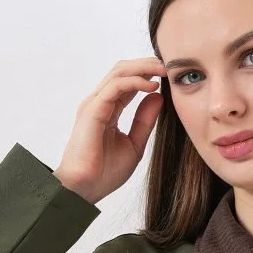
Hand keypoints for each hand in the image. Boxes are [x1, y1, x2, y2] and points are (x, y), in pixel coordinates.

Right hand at [52, 56, 167, 203]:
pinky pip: (116, 86)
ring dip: (143, 68)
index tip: (168, 76)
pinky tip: (151, 86)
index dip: (147, 75)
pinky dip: (135, 82)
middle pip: (122, 71)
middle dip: (146, 65)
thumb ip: (144, 121)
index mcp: (107, 109)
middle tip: (168, 66)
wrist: (85, 188)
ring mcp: (94, 104)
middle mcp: (99, 102)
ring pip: (119, 73)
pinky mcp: (93, 109)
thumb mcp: (134, 144)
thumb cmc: (104, 172)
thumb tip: (157, 97)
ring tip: (163, 71)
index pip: (127, 82)